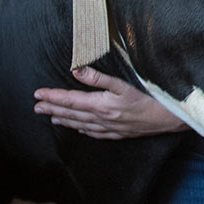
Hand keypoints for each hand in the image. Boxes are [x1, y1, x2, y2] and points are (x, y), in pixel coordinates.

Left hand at [34, 67, 187, 139]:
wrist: (167, 118)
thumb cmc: (148, 98)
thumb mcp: (123, 84)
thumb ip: (98, 77)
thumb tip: (77, 70)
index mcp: (100, 105)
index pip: (70, 100)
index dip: (52, 97)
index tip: (38, 94)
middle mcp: (101, 119)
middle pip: (71, 113)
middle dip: (52, 109)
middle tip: (36, 107)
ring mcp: (109, 128)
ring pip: (80, 124)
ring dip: (64, 120)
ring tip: (51, 117)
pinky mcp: (117, 133)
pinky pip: (94, 133)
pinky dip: (82, 130)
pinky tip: (78, 129)